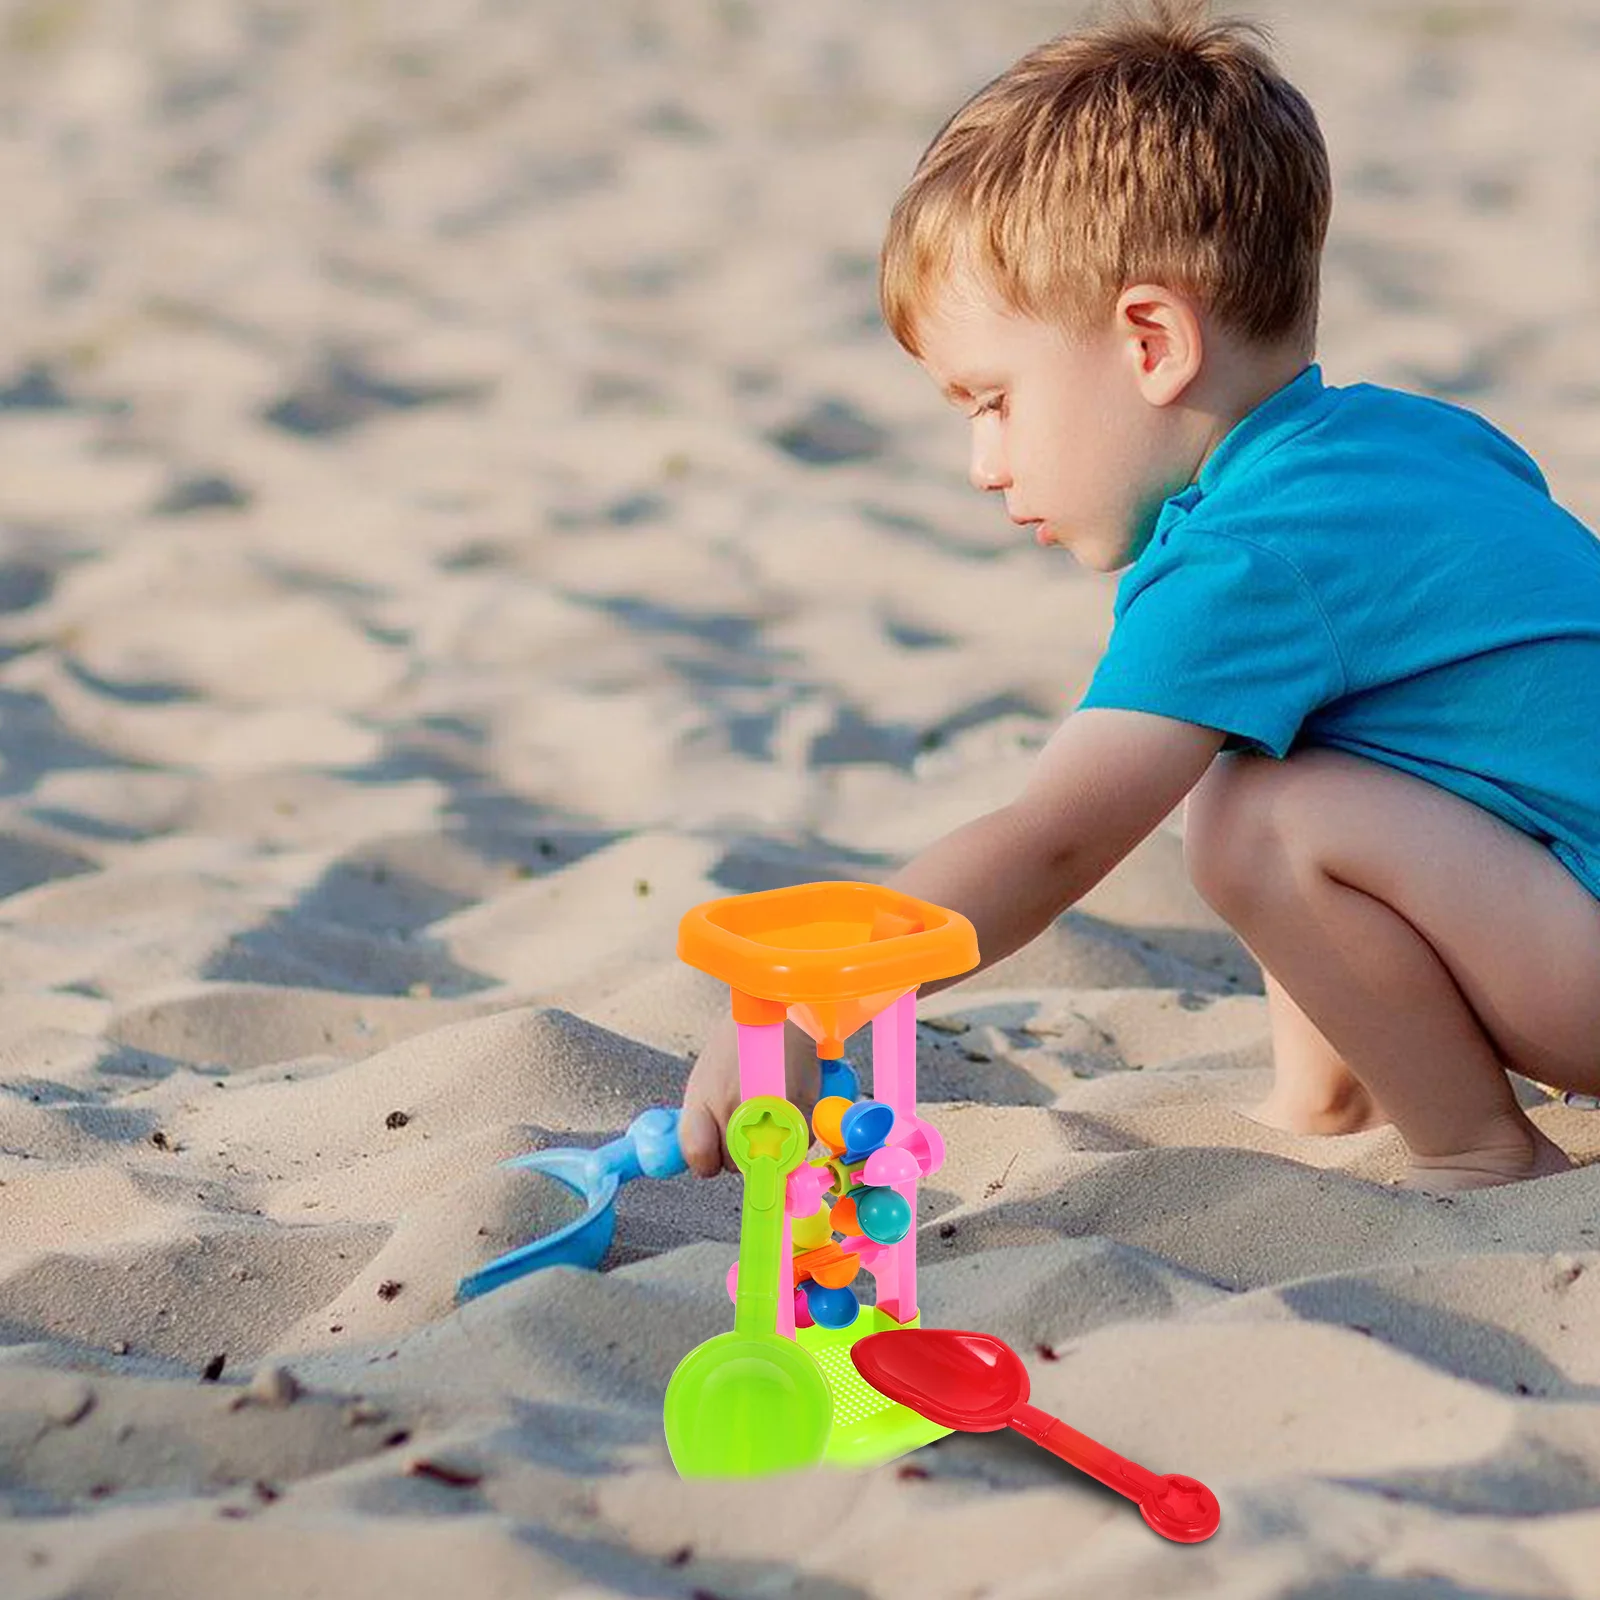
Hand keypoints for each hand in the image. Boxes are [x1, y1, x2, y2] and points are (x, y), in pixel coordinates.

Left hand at [679, 1014, 820, 1177]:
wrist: (779, 1009)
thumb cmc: (743, 1039)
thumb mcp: (710, 1075)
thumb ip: (709, 1115)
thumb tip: (712, 1152)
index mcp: (702, 1099)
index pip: (697, 1156)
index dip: (707, 1162)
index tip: (716, 1156)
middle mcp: (729, 1109)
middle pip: (732, 1164)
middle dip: (741, 1153)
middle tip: (751, 1126)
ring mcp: (763, 1112)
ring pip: (767, 1160)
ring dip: (772, 1147)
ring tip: (773, 1113)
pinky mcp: (798, 1110)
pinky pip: (799, 1144)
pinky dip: (799, 1135)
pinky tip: (793, 1108)